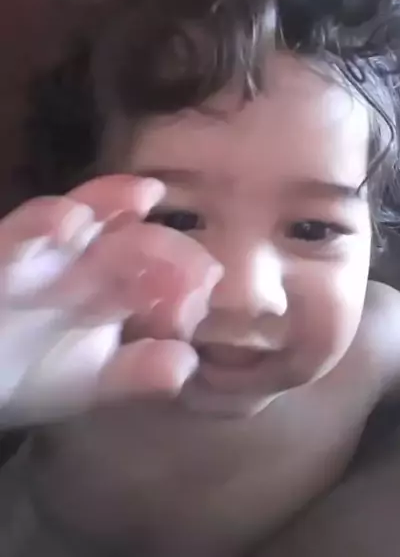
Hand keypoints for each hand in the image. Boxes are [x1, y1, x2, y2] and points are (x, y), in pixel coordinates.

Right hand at [0, 175, 221, 424]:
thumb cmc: (35, 369)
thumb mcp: (92, 380)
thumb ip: (138, 372)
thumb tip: (187, 362)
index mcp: (114, 282)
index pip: (159, 271)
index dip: (184, 276)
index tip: (205, 291)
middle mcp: (84, 258)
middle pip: (132, 238)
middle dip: (166, 247)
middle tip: (197, 268)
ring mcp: (44, 251)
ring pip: (82, 213)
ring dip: (111, 200)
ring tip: (145, 194)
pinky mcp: (3, 253)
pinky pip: (18, 233)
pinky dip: (41, 224)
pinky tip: (68, 220)